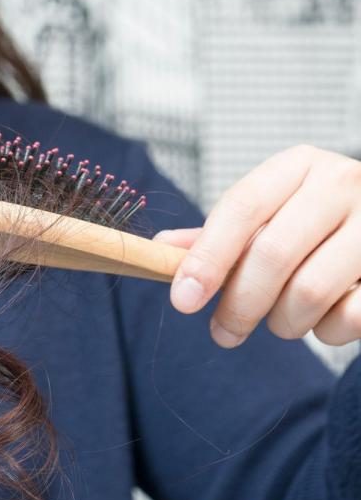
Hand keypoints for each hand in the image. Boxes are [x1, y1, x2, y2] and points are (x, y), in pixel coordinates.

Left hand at [152, 144, 360, 347]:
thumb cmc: (313, 224)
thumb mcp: (268, 215)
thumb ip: (216, 235)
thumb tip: (158, 250)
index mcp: (298, 166)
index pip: (241, 208)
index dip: (207, 258)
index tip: (183, 301)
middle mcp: (342, 184)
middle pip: (272, 254)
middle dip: (238, 305)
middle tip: (223, 333)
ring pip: (310, 291)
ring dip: (283, 322)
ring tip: (281, 321)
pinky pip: (351, 316)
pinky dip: (327, 331)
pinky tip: (324, 320)